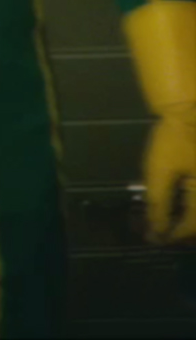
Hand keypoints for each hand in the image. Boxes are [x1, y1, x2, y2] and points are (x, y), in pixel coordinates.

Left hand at [144, 104, 195, 243]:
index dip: (172, 235)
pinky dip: (190, 206)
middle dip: (183, 231)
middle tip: (161, 233)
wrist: (189, 108)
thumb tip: (156, 231)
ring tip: (167, 223)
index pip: (192, 227)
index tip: (154, 238)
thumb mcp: (160, 171)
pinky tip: (178, 207)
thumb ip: (159, 203)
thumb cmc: (174, 138)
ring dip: (188, 221)